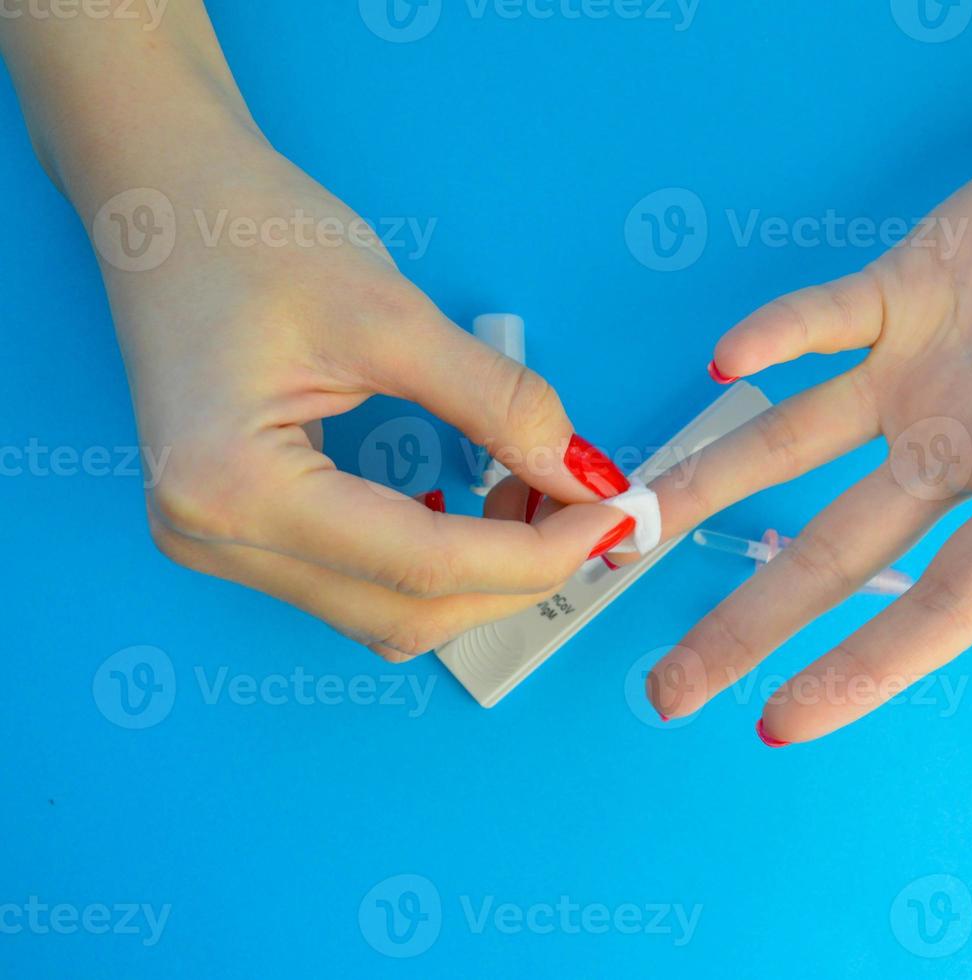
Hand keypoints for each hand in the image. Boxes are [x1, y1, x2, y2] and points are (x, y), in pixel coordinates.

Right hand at [96, 122, 632, 658]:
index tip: (614, 516)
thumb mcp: (393, 315)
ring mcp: (219, 545)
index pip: (421, 565)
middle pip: (406, 612)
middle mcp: (213, 539)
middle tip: (592, 512)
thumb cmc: (255, 238)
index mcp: (232, 490)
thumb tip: (585, 474)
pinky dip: (435, 565)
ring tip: (540, 505)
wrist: (167, 202)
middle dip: (517, 574)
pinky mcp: (241, 532)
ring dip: (479, 578)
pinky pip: (360, 584)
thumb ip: (498, 404)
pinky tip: (479, 512)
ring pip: (386, 614)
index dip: (536, 552)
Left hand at [643, 104, 971, 741]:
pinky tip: (724, 361)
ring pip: (793, 448)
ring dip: (711, 488)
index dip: (862, 668)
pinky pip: (820, 323)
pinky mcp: (898, 294)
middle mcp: (965, 448)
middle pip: (835, 553)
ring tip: (627, 531)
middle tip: (665, 691)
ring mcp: (920, 374)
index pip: (942, 604)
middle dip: (748, 622)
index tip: (777, 721)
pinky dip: (775, 337)